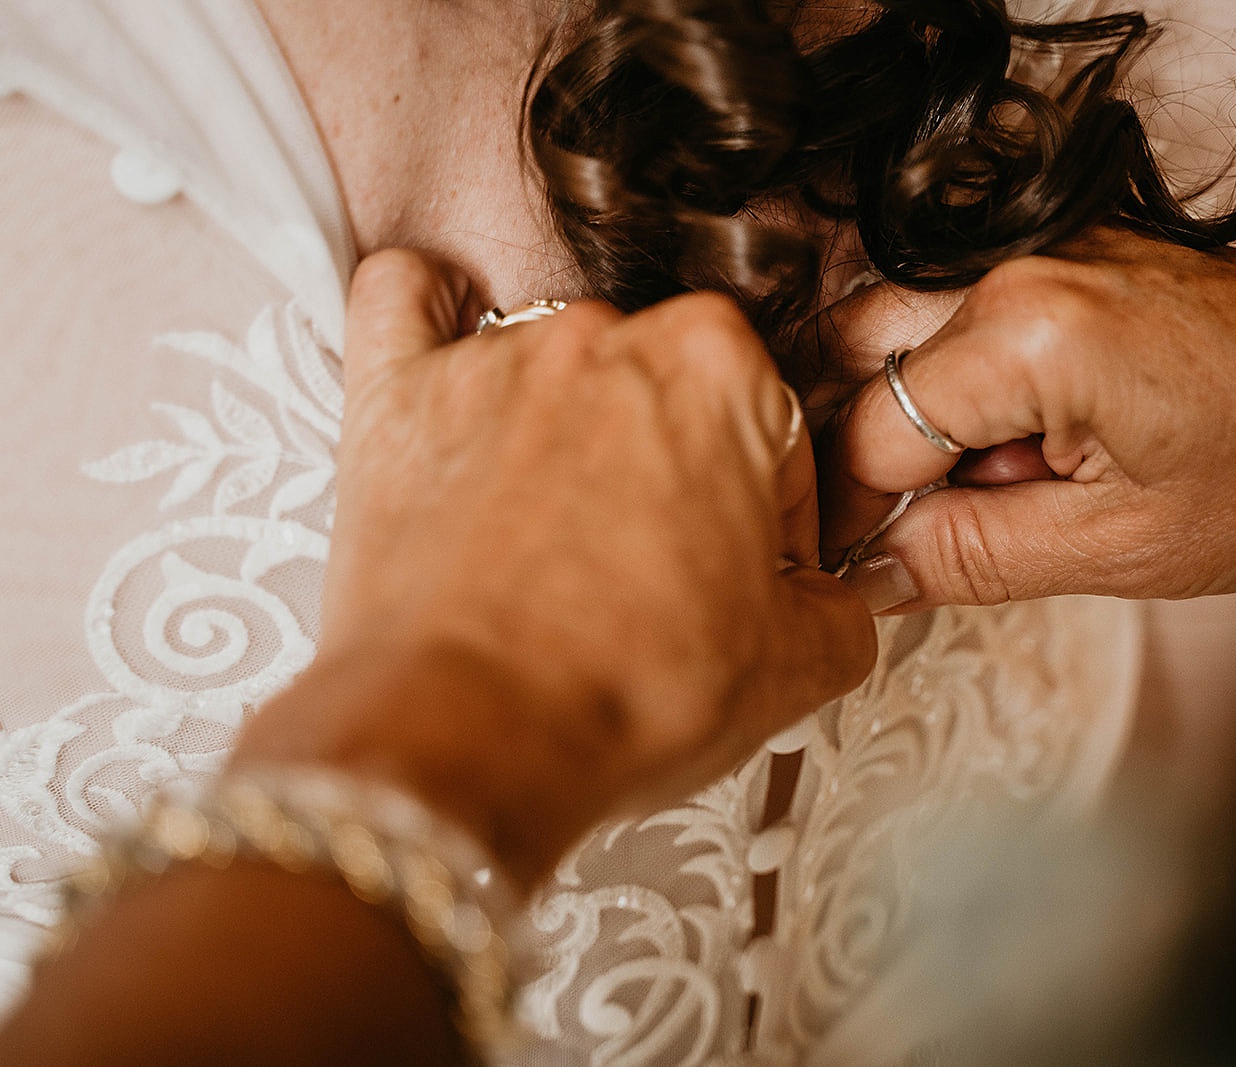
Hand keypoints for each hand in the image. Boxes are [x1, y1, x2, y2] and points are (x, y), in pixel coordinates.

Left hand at [238, 249, 874, 881]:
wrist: (464, 742)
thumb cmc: (612, 692)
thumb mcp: (795, 668)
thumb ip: (839, 607)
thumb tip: (825, 601)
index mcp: (721, 370)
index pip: (778, 435)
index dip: (774, 525)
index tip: (750, 576)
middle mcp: (607, 337)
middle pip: (671, 394)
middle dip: (679, 474)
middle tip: (663, 576)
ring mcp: (493, 356)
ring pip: (559, 361)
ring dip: (574, 435)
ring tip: (560, 541)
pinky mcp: (397, 390)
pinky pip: (405, 300)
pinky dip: (432, 320)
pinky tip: (456, 377)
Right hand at [804, 226, 1235, 608]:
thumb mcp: (1121, 548)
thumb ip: (973, 557)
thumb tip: (875, 573)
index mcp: (1026, 335)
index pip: (868, 436)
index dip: (854, 520)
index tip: (862, 574)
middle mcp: (1023, 267)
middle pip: (858, 354)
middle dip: (867, 455)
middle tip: (909, 534)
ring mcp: (1054, 251)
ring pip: (906, 327)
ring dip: (915, 418)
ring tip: (986, 492)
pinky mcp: (1085, 258)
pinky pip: (974, 314)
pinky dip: (972, 390)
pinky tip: (1029, 449)